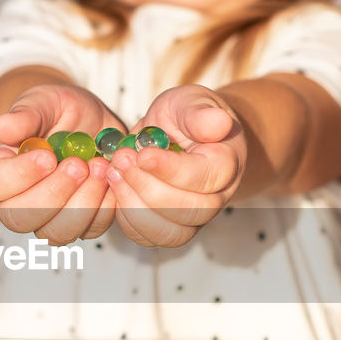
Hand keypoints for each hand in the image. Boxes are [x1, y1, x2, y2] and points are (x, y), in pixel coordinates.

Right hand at [0, 84, 123, 243]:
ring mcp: (50, 216)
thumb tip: (0, 127)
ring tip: (99, 167)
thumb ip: (25, 114)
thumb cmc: (63, 112)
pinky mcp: (81, 222)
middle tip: (78, 164)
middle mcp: (19, 199)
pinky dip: (105, 205)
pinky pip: (90, 229)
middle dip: (53, 193)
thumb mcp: (45, 101)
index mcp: (1, 168)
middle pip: (20, 217)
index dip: (19, 175)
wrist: (95, 123)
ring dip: (83, 203)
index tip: (47, 156)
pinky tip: (110, 177)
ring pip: (56, 232)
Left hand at [106, 84, 246, 247]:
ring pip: (169, 233)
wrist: (182, 136)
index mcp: (225, 164)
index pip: (204, 177)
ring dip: (134, 207)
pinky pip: (149, 238)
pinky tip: (116, 189)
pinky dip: (127, 219)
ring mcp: (194, 218)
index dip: (170, 170)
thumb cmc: (186, 117)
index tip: (142, 154)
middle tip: (122, 159)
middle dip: (147, 187)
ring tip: (114, 174)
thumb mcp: (190, 102)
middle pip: (188, 211)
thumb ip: (200, 113)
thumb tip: (219, 122)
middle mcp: (216, 197)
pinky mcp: (170, 228)